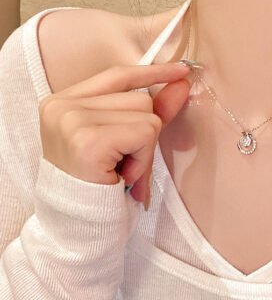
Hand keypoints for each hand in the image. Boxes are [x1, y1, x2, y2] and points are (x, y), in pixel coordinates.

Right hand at [38, 62, 190, 204]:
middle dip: (144, 134)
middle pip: (139, 98)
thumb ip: (153, 110)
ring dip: (144, 150)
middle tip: (123, 165)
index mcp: (64, 102)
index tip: (181, 70)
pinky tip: (123, 176)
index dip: (151, 73)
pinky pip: (145, 133)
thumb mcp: (126, 144)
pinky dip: (144, 158)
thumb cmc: (101, 187)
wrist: (79, 229)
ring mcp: (71, 119)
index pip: (117, 75)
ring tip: (120, 171)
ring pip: (146, 114)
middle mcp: (62, 105)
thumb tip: (182, 83)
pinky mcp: (87, 139)